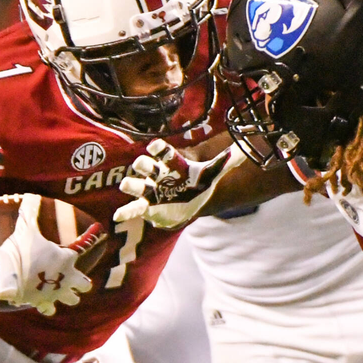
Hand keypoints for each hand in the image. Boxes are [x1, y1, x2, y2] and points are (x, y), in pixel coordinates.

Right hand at [0, 194, 97, 315]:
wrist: (3, 274)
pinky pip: (50, 309)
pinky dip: (49, 306)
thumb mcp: (25, 227)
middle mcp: (65, 278)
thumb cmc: (17, 250)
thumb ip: (30, 210)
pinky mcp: (41, 303)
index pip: (86, 246)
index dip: (93, 236)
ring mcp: (54, 292)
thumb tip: (30, 194)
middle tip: (73, 274)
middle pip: (85, 285)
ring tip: (60, 288)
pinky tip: (45, 301)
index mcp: (66, 258)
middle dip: (81, 280)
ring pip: (72, 300)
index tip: (99, 229)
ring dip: (68, 294)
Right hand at [115, 140, 243, 228]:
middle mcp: (158, 175)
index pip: (163, 153)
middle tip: (141, 165)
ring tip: (127, 185)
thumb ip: (224, 162)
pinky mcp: (147, 207)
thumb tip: (244, 150)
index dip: (158, 149)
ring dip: (131, 185)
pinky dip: (126, 212)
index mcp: (171, 165)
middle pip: (146, 166)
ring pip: (138, 185)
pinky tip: (119, 215)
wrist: (189, 201)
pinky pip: (135, 208)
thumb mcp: (212, 173)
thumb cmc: (197, 183)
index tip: (154, 146)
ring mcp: (151, 191)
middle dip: (143, 165)